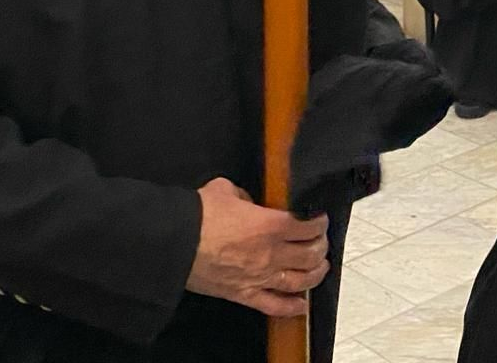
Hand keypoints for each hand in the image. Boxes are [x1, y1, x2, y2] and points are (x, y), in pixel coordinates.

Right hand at [187, 178, 329, 317]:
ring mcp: (260, 277)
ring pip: (300, 281)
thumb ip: (244, 196)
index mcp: (270, 225)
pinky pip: (275, 305)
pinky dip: (292, 307)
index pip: (308, 226)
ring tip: (319, 268)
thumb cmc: (200, 214)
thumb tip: (249, 204)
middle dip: (320, 247)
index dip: (319, 222)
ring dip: (315, 274)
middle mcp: (271, 253)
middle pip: (310, 254)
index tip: (320, 219)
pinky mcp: (245, 294)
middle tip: (320, 242)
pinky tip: (302, 305)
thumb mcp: (225, 190)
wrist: (176, 243)